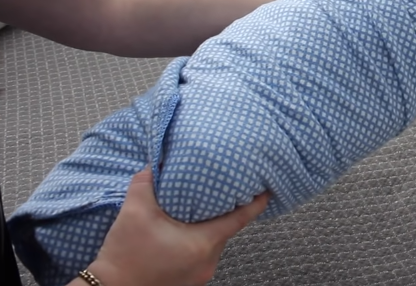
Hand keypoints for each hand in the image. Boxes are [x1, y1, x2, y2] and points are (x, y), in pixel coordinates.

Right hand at [86, 167, 268, 285]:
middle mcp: (208, 261)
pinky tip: (185, 231)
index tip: (268, 189)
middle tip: (228, 190)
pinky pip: (202, 255)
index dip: (257, 203)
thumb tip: (153, 164)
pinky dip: (199, 241)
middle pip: (226, 230)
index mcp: (204, 243)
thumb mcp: (135, 212)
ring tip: (202, 209)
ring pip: (213, 243)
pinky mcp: (188, 281)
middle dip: (226, 211)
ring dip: (209, 227)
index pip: (241, 219)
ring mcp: (200, 275)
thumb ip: (146, 183)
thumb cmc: (124, 255)